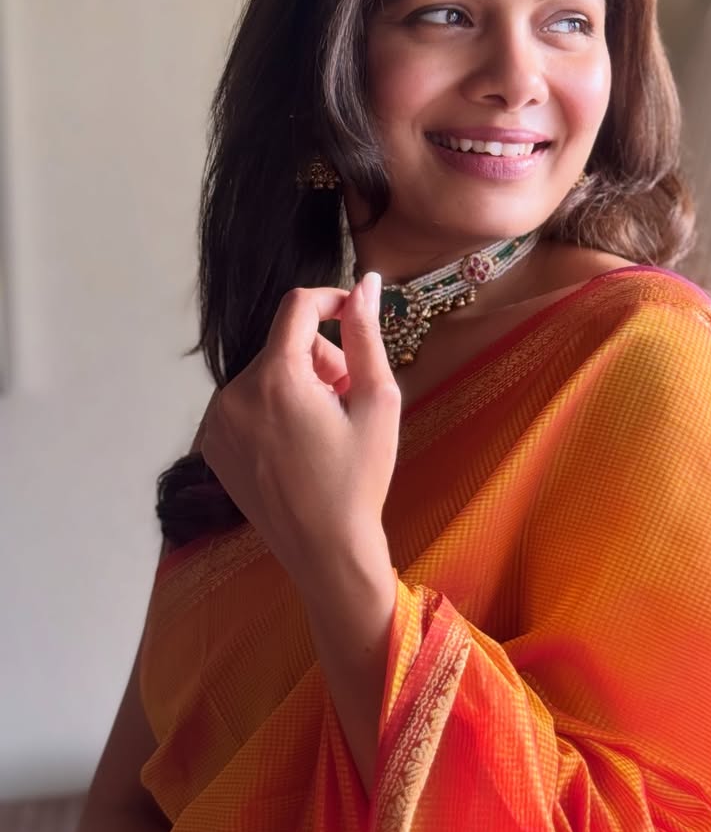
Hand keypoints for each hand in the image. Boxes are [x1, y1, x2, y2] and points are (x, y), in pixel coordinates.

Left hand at [201, 276, 400, 602]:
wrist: (326, 549)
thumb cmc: (360, 477)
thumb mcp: (377, 401)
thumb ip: (366, 336)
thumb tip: (365, 283)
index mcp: (276, 379)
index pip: (297, 307)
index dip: (330, 302)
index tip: (354, 318)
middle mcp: (234, 394)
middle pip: (284, 344)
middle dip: (320, 359)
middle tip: (348, 399)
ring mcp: (216, 421)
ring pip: (265, 373)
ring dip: (297, 384)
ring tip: (324, 427)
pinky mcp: (211, 444)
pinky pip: (246, 402)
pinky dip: (273, 409)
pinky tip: (297, 444)